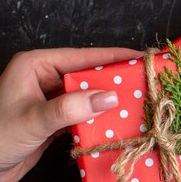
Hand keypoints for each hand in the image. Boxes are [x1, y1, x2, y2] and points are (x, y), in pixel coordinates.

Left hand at [0, 47, 140, 181]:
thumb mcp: (33, 120)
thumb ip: (70, 108)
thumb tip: (111, 97)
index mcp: (37, 66)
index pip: (84, 57)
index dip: (114, 58)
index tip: (142, 59)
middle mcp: (46, 79)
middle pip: (90, 76)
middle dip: (117, 81)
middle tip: (148, 85)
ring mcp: (52, 101)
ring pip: (90, 97)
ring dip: (111, 103)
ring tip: (141, 104)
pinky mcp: (56, 121)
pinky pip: (85, 116)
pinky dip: (101, 120)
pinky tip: (120, 124)